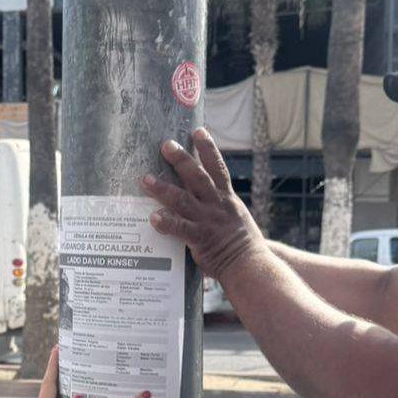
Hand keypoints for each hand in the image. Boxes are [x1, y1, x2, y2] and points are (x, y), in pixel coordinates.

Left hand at [140, 128, 267, 280]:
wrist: (251, 265)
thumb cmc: (243, 247)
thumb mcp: (235, 220)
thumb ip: (218, 210)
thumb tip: (203, 204)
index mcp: (227, 199)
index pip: (218, 168)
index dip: (208, 148)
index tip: (198, 131)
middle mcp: (217, 205)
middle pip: (197, 176)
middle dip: (181, 159)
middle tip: (165, 144)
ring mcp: (208, 220)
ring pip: (183, 199)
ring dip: (163, 188)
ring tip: (145, 179)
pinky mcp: (200, 238)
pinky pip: (180, 228)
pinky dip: (166, 222)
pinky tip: (153, 217)